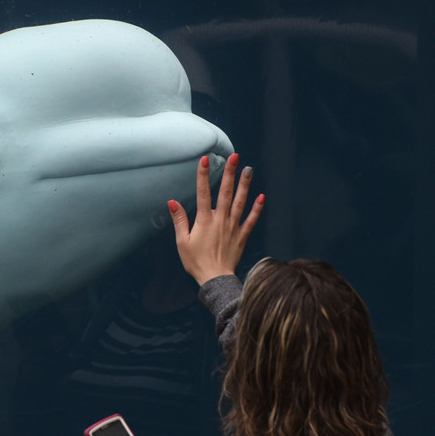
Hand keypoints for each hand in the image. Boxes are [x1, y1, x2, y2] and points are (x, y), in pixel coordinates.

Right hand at [168, 153, 264, 285]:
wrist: (214, 278)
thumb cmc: (195, 261)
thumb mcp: (182, 242)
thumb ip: (180, 220)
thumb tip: (172, 202)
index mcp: (204, 221)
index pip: (203, 193)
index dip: (203, 175)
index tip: (204, 160)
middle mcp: (220, 220)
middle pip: (225, 192)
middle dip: (229, 173)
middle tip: (234, 157)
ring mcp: (233, 227)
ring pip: (240, 202)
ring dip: (244, 185)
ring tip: (248, 169)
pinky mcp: (241, 236)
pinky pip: (251, 220)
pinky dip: (257, 209)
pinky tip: (262, 197)